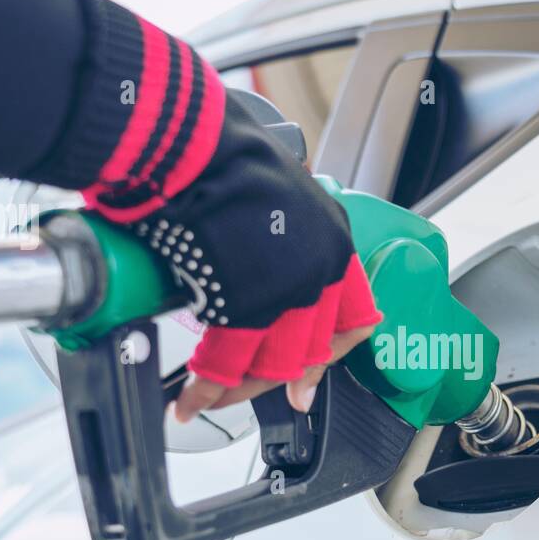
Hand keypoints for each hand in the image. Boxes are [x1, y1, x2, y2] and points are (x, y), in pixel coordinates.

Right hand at [84, 62, 380, 421]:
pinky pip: (226, 363)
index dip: (327, 356)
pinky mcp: (247, 305)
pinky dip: (204, 389)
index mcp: (333, 238)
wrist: (186, 138)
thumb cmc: (216, 150)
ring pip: (271, 364)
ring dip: (236, 388)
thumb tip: (244, 261)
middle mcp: (322, 267)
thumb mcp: (270, 193)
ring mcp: (289, 290)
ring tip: (206, 397)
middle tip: (237, 393)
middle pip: (308, 349)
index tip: (307, 381)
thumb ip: (273, 235)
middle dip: (270, 379)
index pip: (352, 317)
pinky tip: (187, 400)